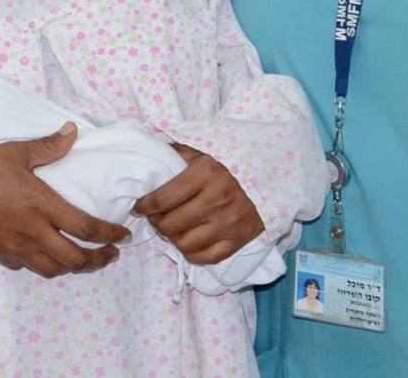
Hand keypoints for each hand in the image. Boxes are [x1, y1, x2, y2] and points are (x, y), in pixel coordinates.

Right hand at [0, 124, 131, 277]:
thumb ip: (47, 146)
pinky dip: (44, 264)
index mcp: (41, 205)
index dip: (110, 235)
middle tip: (111, 254)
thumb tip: (73, 132)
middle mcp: (33, 232)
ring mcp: (15, 247)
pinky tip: (44, 254)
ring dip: (74, 267)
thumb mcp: (13, 151)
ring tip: (85, 259)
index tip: (124, 236)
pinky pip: (29, 266)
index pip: (86, 228)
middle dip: (99, 260)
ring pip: (54, 269)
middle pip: (76, 259)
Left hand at [133, 144, 263, 264]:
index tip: (139, 207)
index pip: (163, 198)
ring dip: (172, 238)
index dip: (145, 206)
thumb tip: (149, 156)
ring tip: (170, 229)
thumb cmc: (230, 162)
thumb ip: (177, 153)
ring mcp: (228, 223)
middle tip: (154, 217)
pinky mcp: (239, 239)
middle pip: (172, 224)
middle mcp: (216, 200)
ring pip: (185, 243)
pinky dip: (192, 252)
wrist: (269, 176)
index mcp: (206, 173)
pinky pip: (206, 257)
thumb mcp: (203, 150)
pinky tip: (187, 242)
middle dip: (156, 222)